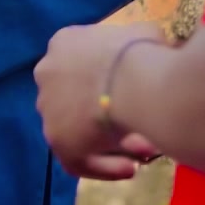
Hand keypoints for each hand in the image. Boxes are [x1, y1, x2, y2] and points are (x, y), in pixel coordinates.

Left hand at [34, 21, 165, 180]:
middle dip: (108, 114)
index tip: (134, 93)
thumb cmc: (140, 53)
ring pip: (80, 131)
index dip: (110, 82)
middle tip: (140, 125)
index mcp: (64, 43)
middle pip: (77, 99)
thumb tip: (156, 52)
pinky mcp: (56, 140)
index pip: (82, 64)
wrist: (131, 80)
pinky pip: (81, 160)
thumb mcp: (145, 34)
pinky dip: (105, 166)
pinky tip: (129, 169)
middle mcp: (48, 72)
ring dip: (111, 142)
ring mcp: (48, 108)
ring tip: (144, 149)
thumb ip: (143, 44)